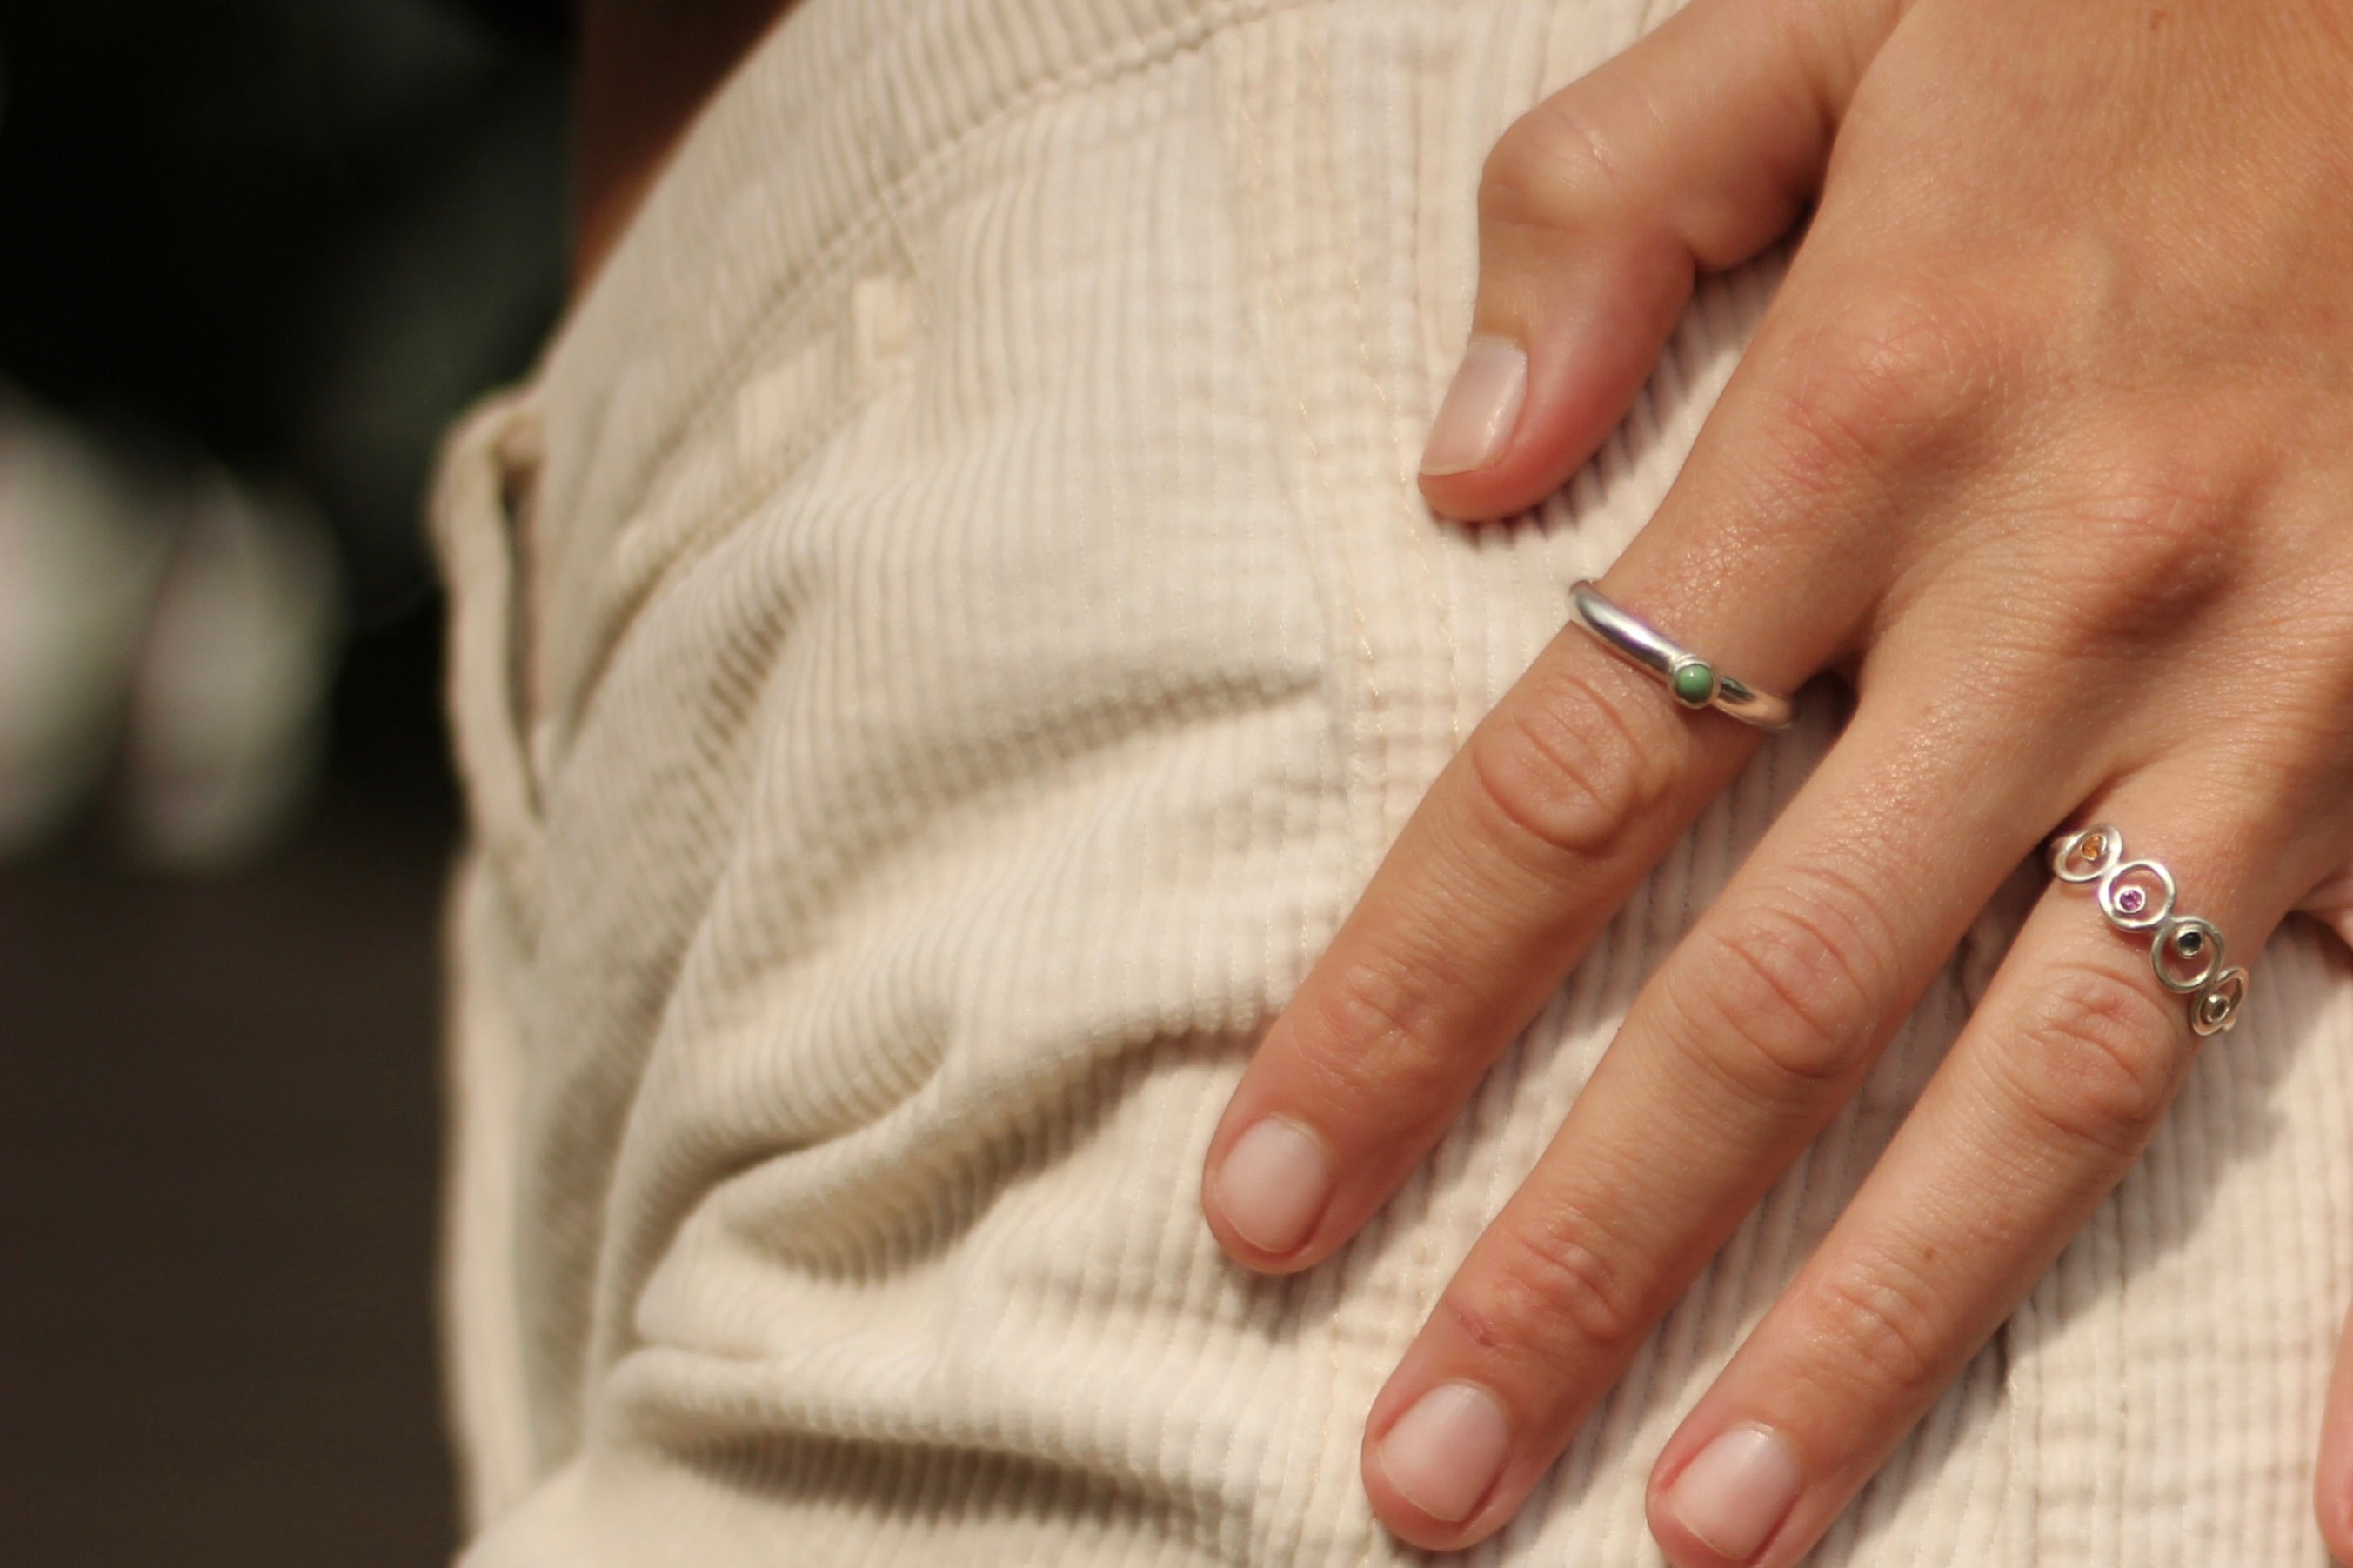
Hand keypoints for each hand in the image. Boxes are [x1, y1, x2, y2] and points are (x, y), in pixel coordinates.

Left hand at [1198, 0, 2352, 1560]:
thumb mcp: (1827, 15)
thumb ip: (1601, 215)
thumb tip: (1455, 474)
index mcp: (1868, 407)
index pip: (1557, 791)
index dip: (1394, 1016)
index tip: (1268, 1198)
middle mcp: (2061, 588)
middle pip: (1762, 1000)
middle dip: (1578, 1253)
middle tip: (1425, 1474)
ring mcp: (2274, 686)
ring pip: (2040, 1085)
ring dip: (1867, 1332)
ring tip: (1700, 1520)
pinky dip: (2340, 1300)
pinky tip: (2279, 1499)